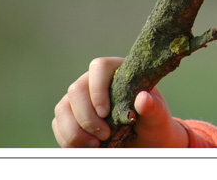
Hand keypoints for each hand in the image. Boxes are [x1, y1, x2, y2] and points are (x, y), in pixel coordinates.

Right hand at [52, 57, 188, 147]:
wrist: (144, 141)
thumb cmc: (152, 123)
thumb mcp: (157, 117)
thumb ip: (153, 107)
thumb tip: (143, 98)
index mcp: (118, 71)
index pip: (99, 67)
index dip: (97, 88)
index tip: (105, 113)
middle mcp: (94, 81)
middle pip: (76, 89)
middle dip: (87, 117)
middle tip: (105, 135)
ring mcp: (79, 99)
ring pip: (63, 108)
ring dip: (76, 131)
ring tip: (96, 146)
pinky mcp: (69, 116)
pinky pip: (59, 125)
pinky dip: (70, 140)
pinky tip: (87, 148)